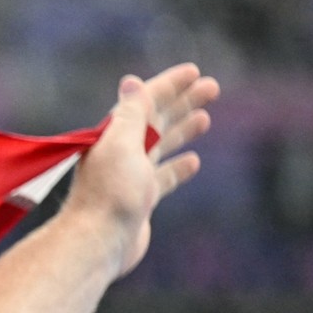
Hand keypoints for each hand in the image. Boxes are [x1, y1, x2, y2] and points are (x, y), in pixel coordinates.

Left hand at [63, 62, 217, 277]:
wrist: (99, 241)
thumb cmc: (110, 193)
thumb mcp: (122, 146)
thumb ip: (130, 115)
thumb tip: (131, 81)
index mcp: (115, 135)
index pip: (145, 101)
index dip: (169, 85)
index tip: (194, 72)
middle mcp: (121, 152)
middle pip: (156, 120)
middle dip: (183, 102)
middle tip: (213, 87)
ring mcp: (131, 176)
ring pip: (161, 146)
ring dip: (182, 129)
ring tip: (205, 117)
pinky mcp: (139, 200)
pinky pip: (163, 177)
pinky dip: (177, 167)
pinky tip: (193, 161)